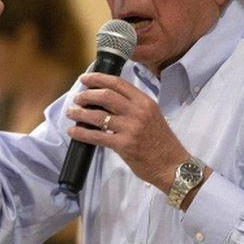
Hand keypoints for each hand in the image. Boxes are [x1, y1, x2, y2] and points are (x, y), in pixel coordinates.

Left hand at [65, 73, 187, 190]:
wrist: (172, 165)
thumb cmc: (161, 142)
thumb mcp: (152, 116)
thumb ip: (133, 107)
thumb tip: (105, 101)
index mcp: (145, 102)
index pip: (118, 83)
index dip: (98, 79)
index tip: (85, 79)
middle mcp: (138, 112)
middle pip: (106, 96)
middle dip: (87, 95)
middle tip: (77, 98)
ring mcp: (131, 128)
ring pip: (98, 115)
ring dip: (80, 113)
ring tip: (71, 113)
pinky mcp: (124, 145)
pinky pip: (97, 136)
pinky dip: (82, 133)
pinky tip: (73, 132)